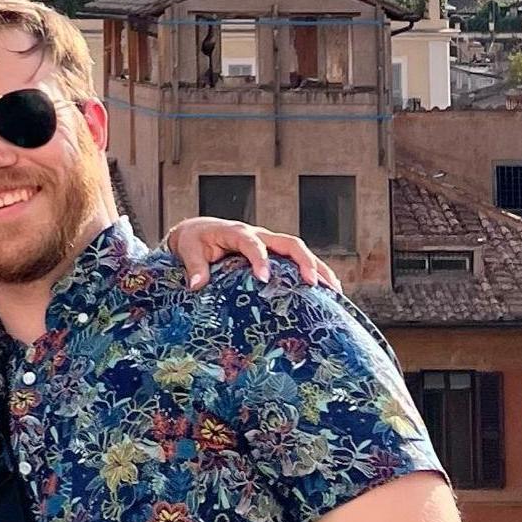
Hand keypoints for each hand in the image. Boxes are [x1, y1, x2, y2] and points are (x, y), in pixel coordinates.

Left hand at [165, 218, 341, 292]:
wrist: (198, 231)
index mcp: (237, 232)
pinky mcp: (274, 253)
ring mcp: (269, 243)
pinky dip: (315, 272)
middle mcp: (259, 235)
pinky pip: (298, 260)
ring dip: (318, 268)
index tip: (264, 278)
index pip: (253, 243)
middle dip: (303, 261)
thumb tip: (196, 284)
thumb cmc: (194, 240)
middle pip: (289, 243)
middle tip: (312, 283)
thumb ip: (194, 266)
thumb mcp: (188, 250)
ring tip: (334, 290)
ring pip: (300, 251)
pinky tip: (329, 290)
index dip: (260, 259)